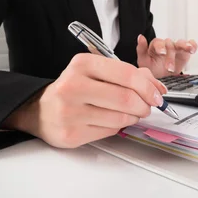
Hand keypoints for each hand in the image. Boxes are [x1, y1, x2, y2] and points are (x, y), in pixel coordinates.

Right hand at [2, 53, 166, 147]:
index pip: (126, 74)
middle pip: (126, 98)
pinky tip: (112, 119)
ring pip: (121, 117)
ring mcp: (71, 112)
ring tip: (130, 112)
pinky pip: (109, 131)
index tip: (158, 93)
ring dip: (134, 117)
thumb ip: (127, 74)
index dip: (148, 86)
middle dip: (145, 104)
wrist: (40, 110)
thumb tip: (156, 86)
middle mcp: (73, 86)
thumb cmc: (73, 87)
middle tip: (148, 106)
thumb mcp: (95, 71)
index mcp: (82, 64)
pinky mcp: (72, 134)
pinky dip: (118, 126)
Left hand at [136, 34, 197, 78]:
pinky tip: (193, 49)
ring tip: (189, 50)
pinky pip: (191, 45)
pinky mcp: (185, 52)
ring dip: (185, 46)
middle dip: (170, 57)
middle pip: (170, 45)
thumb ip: (141, 48)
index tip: (161, 52)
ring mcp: (176, 47)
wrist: (161, 76)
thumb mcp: (143, 60)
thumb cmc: (152, 66)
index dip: (160, 47)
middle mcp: (167, 45)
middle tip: (169, 68)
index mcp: (156, 45)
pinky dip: (193, 45)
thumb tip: (140, 37)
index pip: (158, 43)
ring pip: (181, 43)